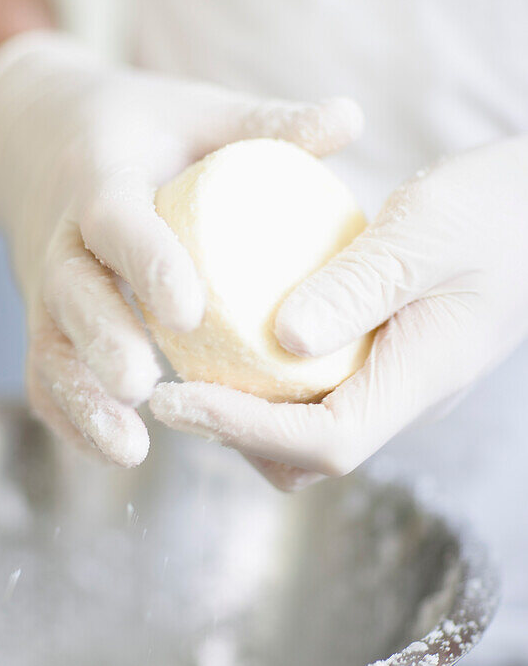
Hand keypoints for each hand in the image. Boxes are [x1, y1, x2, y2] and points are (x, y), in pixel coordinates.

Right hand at [0, 31, 361, 465]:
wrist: (43, 140)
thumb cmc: (145, 130)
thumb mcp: (199, 113)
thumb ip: (266, 123)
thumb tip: (350, 118)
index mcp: (98, 177)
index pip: (114, 220)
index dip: (147, 262)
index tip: (188, 309)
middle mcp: (61, 237)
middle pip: (71, 293)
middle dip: (101, 341)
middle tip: (142, 385)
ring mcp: (45, 287)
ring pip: (48, 346)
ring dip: (82, 399)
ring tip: (130, 449)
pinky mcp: (43, 321)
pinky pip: (44, 374)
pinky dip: (71, 417)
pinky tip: (115, 453)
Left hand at [151, 137, 527, 489]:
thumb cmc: (496, 211)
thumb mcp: (427, 231)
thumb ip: (359, 284)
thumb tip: (280, 336)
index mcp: (420, 379)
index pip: (324, 442)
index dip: (242, 430)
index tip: (174, 398)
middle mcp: (403, 397)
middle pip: (305, 454)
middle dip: (233, 432)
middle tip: (170, 385)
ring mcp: (393, 382)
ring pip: (306, 428)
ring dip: (246, 410)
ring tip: (190, 360)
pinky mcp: (381, 359)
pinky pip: (315, 390)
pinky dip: (267, 377)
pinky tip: (234, 330)